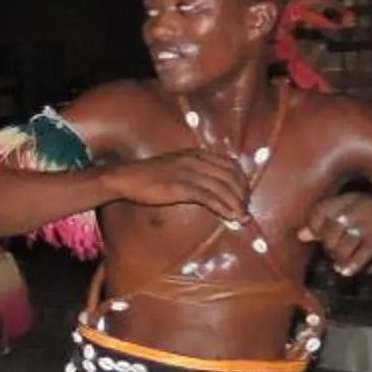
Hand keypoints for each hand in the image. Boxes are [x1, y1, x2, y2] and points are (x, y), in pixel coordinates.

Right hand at [110, 151, 254, 222]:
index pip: (232, 165)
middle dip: (242, 195)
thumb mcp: (177, 166)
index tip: (245, 197)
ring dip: (236, 204)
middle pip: (231, 177)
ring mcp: (189, 173)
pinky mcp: (181, 187)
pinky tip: (230, 217)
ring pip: (223, 188)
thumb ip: (196, 172)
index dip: (243, 182)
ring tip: (242, 218)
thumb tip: (214, 188)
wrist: (126, 178)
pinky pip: (209, 198)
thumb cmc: (150, 175)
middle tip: (245, 210)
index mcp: (198, 154)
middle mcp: (197, 160)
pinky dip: (224, 208)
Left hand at [299, 193, 371, 278]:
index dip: (314, 227)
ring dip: (340, 259)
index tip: (319, 238)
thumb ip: (329, 223)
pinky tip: (348, 270)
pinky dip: (352, 265)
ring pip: (343, 246)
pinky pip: (360, 255)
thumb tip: (301, 235)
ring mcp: (370, 220)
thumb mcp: (356, 215)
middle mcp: (357, 207)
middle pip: (329, 233)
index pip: (319, 211)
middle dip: (329, 248)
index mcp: (348, 199)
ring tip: (341, 264)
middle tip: (335, 255)